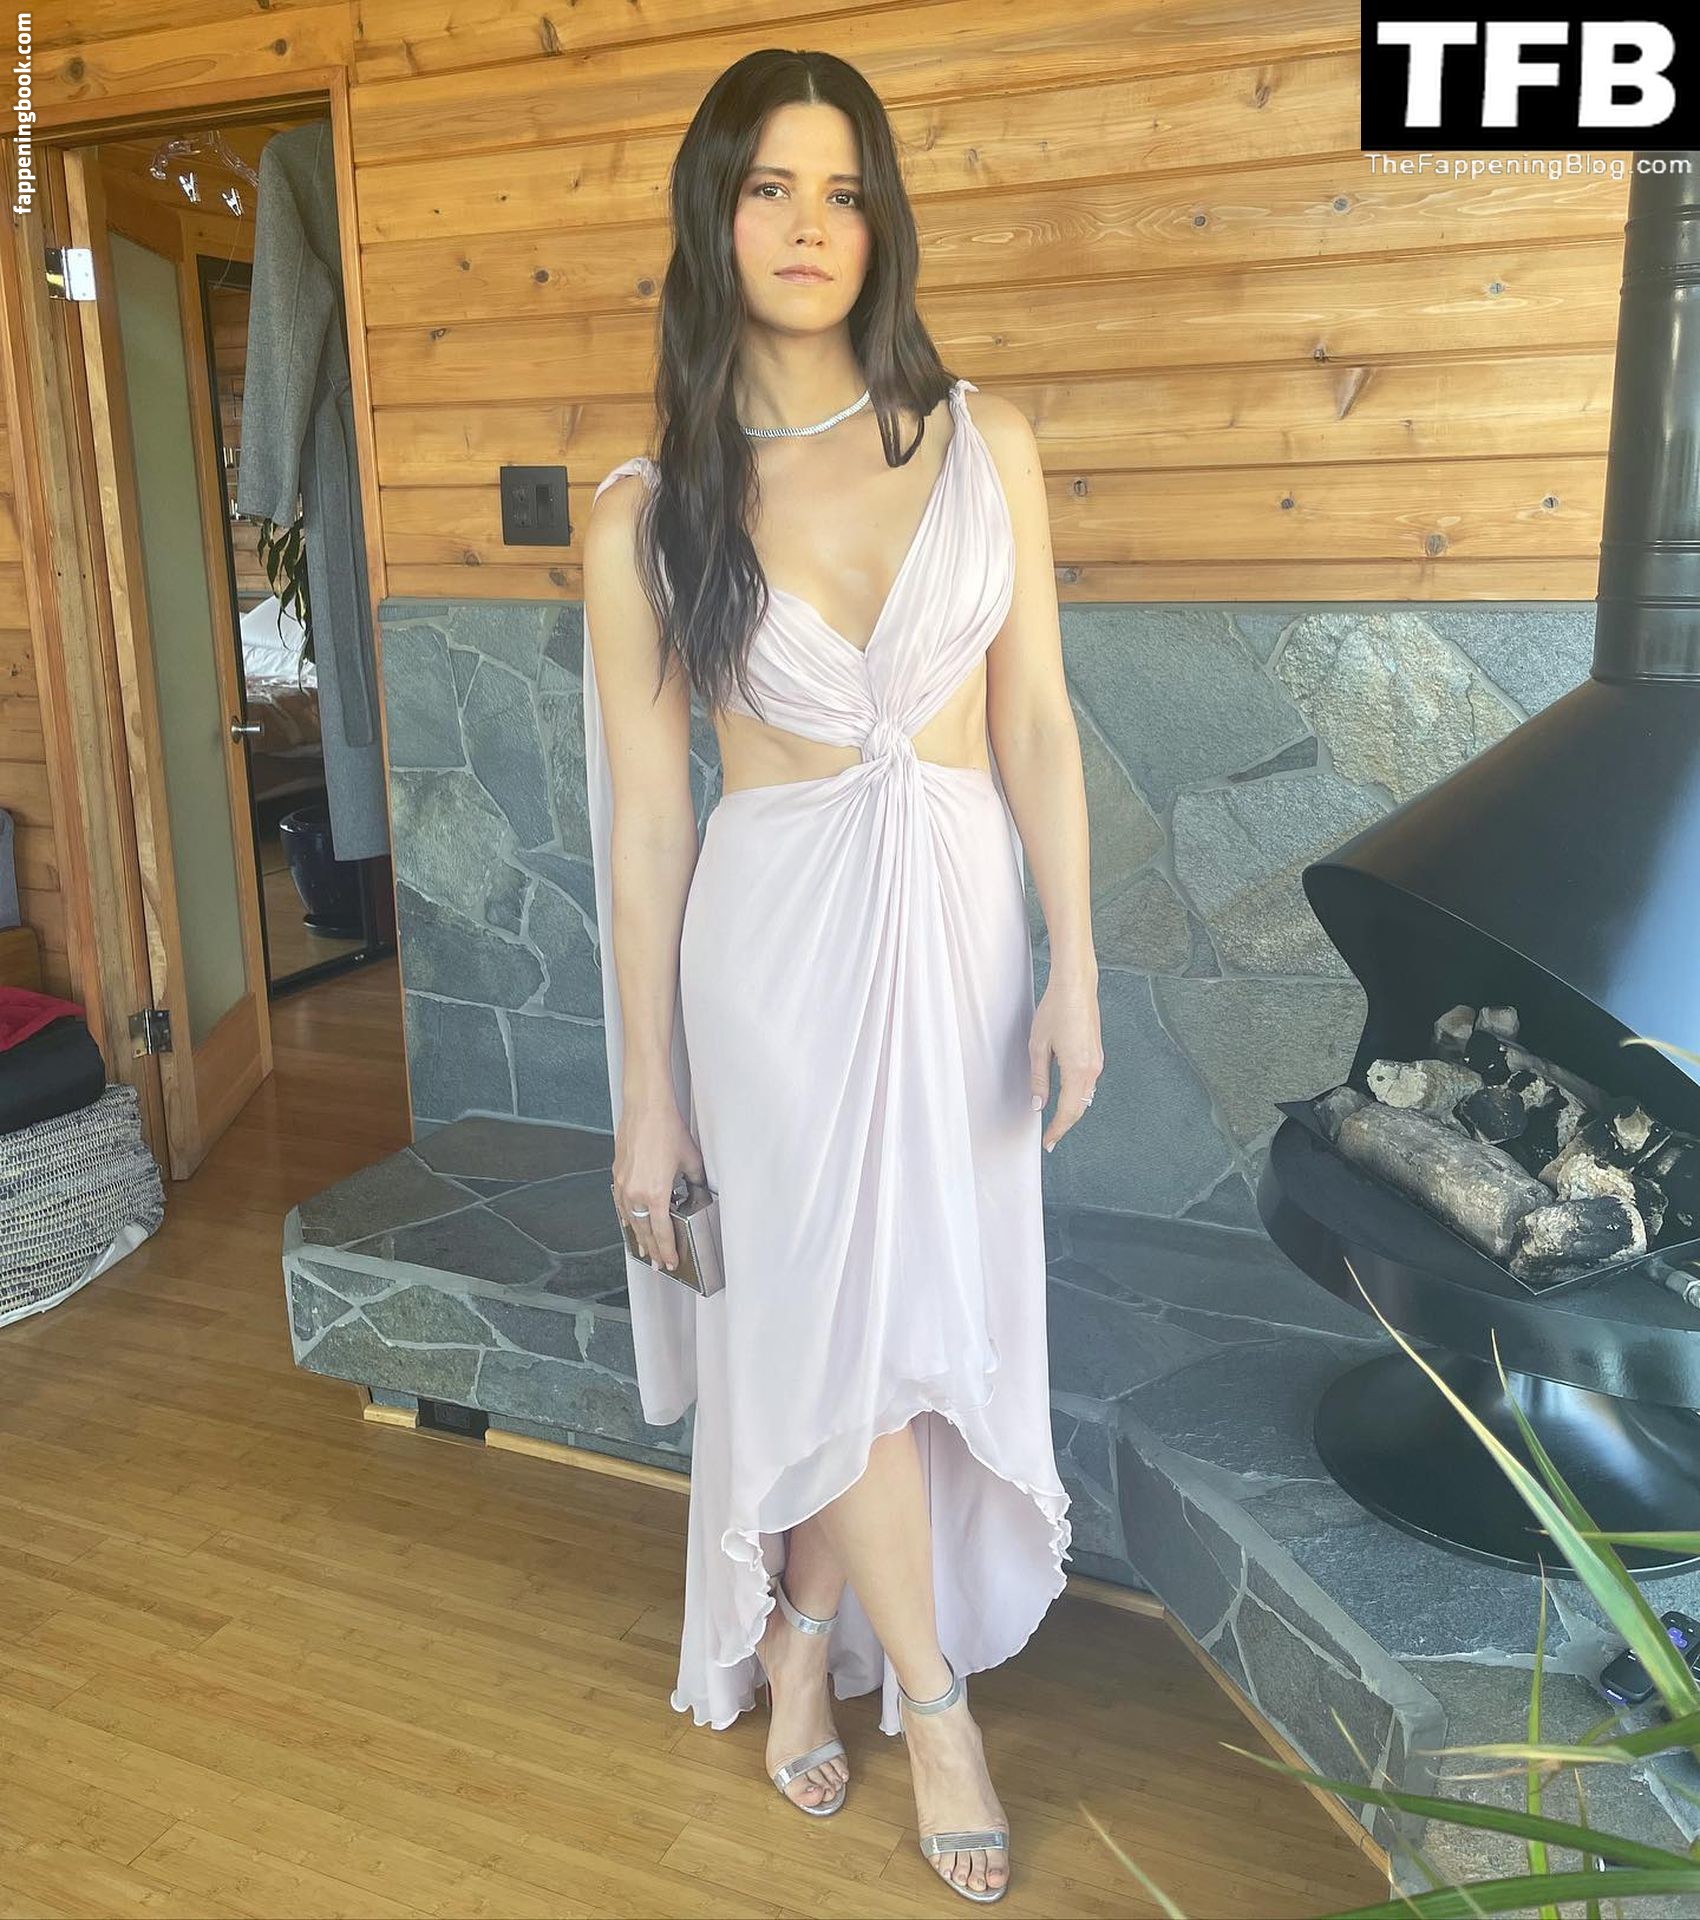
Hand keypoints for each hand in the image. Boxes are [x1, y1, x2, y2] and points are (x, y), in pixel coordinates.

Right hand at [613, 1099, 706, 1270]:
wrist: (645, 1108)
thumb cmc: (666, 1130)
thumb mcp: (690, 1160)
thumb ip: (695, 1181)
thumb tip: (697, 1190)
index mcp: (655, 1194)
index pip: (662, 1232)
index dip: (666, 1250)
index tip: (669, 1261)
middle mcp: (635, 1193)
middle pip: (643, 1231)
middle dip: (652, 1249)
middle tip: (657, 1263)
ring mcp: (623, 1184)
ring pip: (629, 1219)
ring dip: (637, 1236)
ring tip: (643, 1248)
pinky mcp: (617, 1174)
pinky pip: (621, 1204)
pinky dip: (626, 1216)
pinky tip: (629, 1220)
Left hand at [1029, 970, 1102, 1152]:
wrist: (1076, 986)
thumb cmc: (1055, 1011)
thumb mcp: (1038, 1046)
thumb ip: (1039, 1078)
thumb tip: (1038, 1104)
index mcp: (1077, 1070)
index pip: (1068, 1111)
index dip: (1057, 1129)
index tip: (1047, 1143)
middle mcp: (1092, 1070)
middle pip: (1080, 1108)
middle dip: (1064, 1125)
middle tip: (1050, 1139)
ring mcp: (1097, 1062)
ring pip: (1086, 1097)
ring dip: (1072, 1111)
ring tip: (1055, 1122)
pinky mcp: (1096, 1055)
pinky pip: (1088, 1085)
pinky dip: (1078, 1097)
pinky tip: (1066, 1099)